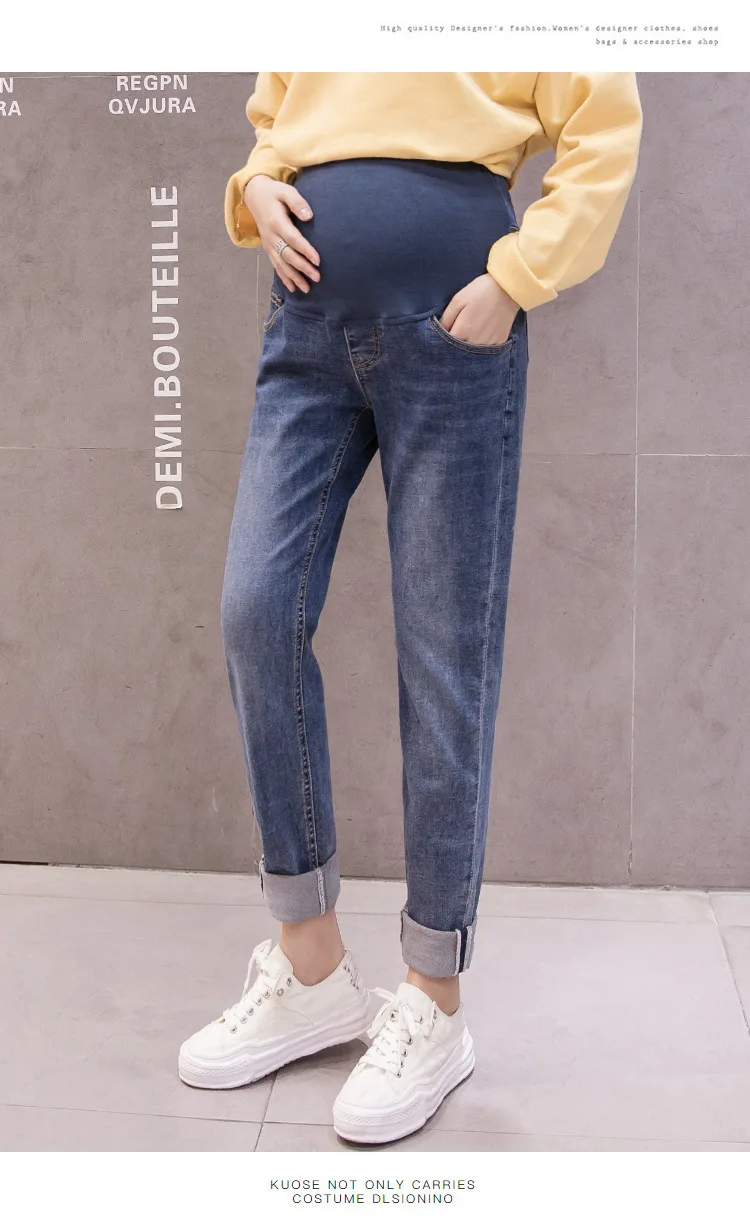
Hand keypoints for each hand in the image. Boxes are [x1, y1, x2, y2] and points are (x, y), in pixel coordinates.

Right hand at [244, 175, 320, 293]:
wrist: (254, 196)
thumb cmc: (275, 193)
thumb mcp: (286, 191)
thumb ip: (297, 202)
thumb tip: (309, 216)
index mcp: (276, 222)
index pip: (293, 239)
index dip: (305, 250)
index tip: (318, 260)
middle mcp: (271, 236)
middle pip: (288, 255)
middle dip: (302, 268)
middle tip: (317, 277)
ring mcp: (268, 244)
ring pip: (281, 264)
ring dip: (294, 277)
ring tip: (307, 289)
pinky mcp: (268, 248)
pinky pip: (276, 265)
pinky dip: (284, 277)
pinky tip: (293, 288)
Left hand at [439, 273, 519, 344]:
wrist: (507, 289)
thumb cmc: (480, 291)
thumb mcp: (457, 300)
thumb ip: (446, 319)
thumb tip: (438, 332)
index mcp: (462, 331)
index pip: (446, 345)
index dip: (443, 341)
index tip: (445, 335)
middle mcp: (475, 342)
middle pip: (459, 352)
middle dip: (455, 346)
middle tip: (459, 332)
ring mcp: (488, 344)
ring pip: (473, 354)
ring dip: (468, 348)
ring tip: (471, 333)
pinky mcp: (499, 343)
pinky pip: (486, 351)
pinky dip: (481, 346)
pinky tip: (482, 334)